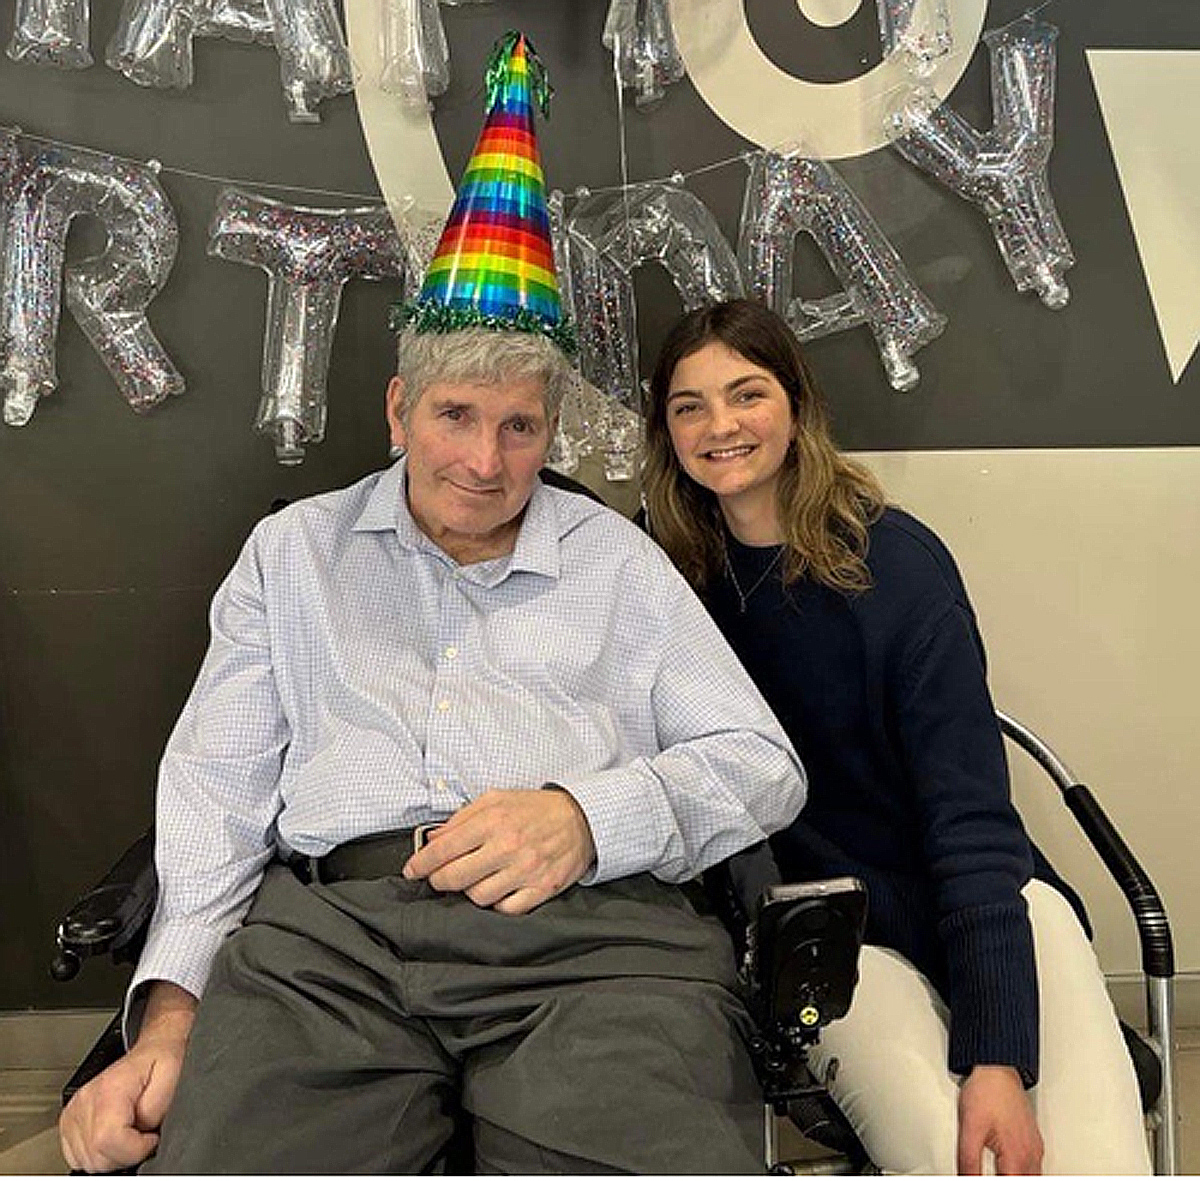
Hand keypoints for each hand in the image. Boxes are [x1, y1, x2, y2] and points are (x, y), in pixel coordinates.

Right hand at [60, 982, 195, 1173]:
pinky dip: (98, 1154)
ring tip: (132, 1133)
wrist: (155, 1048)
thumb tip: (144, 1136)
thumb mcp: (172, 1079)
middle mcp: (85, 1101)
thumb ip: (155, 1112)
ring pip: (87, 1161)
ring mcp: (74, 1113)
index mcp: (109, 1089)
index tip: (152, 1137)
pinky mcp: (69, 1123)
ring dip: (113, 1155)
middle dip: (127, 1154)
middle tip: (144, 1134)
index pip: (107, 1140)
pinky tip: (116, 1137)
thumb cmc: (164, 1061)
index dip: (136, 1149)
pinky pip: (77, 1158)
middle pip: (97, 1156)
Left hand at [403, 787, 595, 913]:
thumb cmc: (535, 808)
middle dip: (439, 881)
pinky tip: (498, 890)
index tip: (413, 870)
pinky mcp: (541, 889)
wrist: (581, 818)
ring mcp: (526, 871)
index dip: (421, 864)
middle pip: (455, 878)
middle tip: (439, 878)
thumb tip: (433, 838)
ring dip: (470, 891)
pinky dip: (497, 904)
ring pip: (478, 897)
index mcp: (493, 820)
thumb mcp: (496, 799)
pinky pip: (506, 909)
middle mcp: (508, 846)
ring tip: (475, 879)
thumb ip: (462, 818)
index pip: (443, 849)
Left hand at [957, 1064, 1042, 1175]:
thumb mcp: (969, 1129)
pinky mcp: (1032, 1138)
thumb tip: (966, 1177)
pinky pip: (1033, 1166)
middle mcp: (1031, 1153)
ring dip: (1015, 1176)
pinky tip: (1008, 1168)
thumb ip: (968, 1161)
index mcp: (1017, 1155)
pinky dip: (1021, 1171)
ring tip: (998, 1171)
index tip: (980, 1177)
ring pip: (1032, 1176)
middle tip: (988, 1173)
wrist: (997, 1067)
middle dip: (1007, 1180)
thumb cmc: (986, 1091)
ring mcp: (1034, 1146)